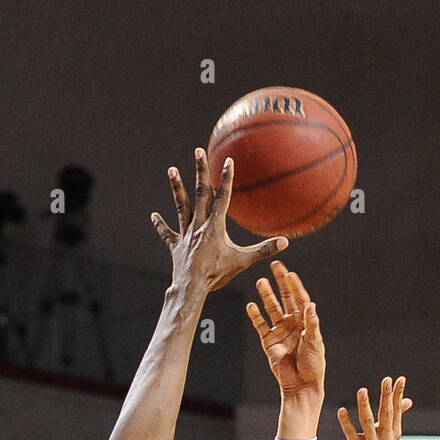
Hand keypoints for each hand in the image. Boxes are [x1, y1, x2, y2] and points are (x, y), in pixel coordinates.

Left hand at [151, 149, 287, 295]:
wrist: (192, 287)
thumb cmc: (217, 275)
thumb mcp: (243, 261)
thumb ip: (263, 250)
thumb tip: (285, 242)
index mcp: (215, 226)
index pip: (222, 197)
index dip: (225, 179)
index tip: (227, 161)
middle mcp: (198, 225)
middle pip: (200, 193)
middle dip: (200, 171)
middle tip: (198, 151)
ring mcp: (185, 235)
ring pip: (181, 206)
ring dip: (177, 188)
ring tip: (171, 170)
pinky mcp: (176, 246)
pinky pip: (167, 234)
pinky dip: (160, 225)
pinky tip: (153, 216)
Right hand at [247, 261, 325, 409]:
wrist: (301, 384)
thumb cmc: (313, 365)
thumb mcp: (315, 342)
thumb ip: (311, 324)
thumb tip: (311, 305)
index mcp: (306, 321)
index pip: (300, 298)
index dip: (294, 286)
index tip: (289, 273)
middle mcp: (293, 323)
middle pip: (286, 298)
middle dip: (281, 282)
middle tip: (275, 266)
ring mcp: (280, 331)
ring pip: (272, 308)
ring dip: (267, 296)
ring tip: (261, 282)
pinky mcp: (269, 341)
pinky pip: (261, 325)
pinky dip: (255, 316)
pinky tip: (251, 305)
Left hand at [336, 376, 411, 439]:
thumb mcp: (386, 436)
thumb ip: (396, 417)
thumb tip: (409, 401)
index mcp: (393, 433)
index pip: (396, 410)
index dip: (398, 394)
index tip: (399, 379)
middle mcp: (384, 438)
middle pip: (386, 414)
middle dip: (386, 396)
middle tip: (386, 379)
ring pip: (367, 421)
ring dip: (364, 405)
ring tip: (362, 390)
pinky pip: (350, 433)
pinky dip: (345, 421)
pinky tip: (341, 410)